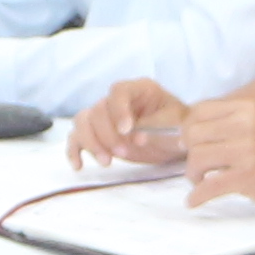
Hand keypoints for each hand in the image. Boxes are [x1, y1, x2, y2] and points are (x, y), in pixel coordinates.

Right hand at [72, 79, 189, 168]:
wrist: (177, 139)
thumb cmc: (179, 128)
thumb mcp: (177, 125)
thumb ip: (157, 129)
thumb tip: (136, 138)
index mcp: (139, 89)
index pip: (118, 91)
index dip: (119, 110)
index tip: (127, 131)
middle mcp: (118, 99)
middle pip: (98, 109)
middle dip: (107, 134)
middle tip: (123, 153)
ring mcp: (105, 116)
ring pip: (83, 121)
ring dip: (91, 142)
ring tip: (107, 162)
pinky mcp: (97, 134)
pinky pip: (76, 137)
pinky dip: (74, 150)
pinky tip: (79, 166)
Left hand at [177, 94, 254, 214]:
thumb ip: (233, 123)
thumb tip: (192, 132)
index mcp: (247, 109)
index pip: (199, 111)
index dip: (189, 129)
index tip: (192, 144)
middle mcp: (245, 126)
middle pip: (193, 135)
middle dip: (188, 153)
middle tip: (197, 167)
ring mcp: (246, 152)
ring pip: (197, 159)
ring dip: (193, 174)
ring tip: (200, 182)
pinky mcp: (247, 177)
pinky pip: (208, 186)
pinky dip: (197, 196)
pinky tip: (195, 201)